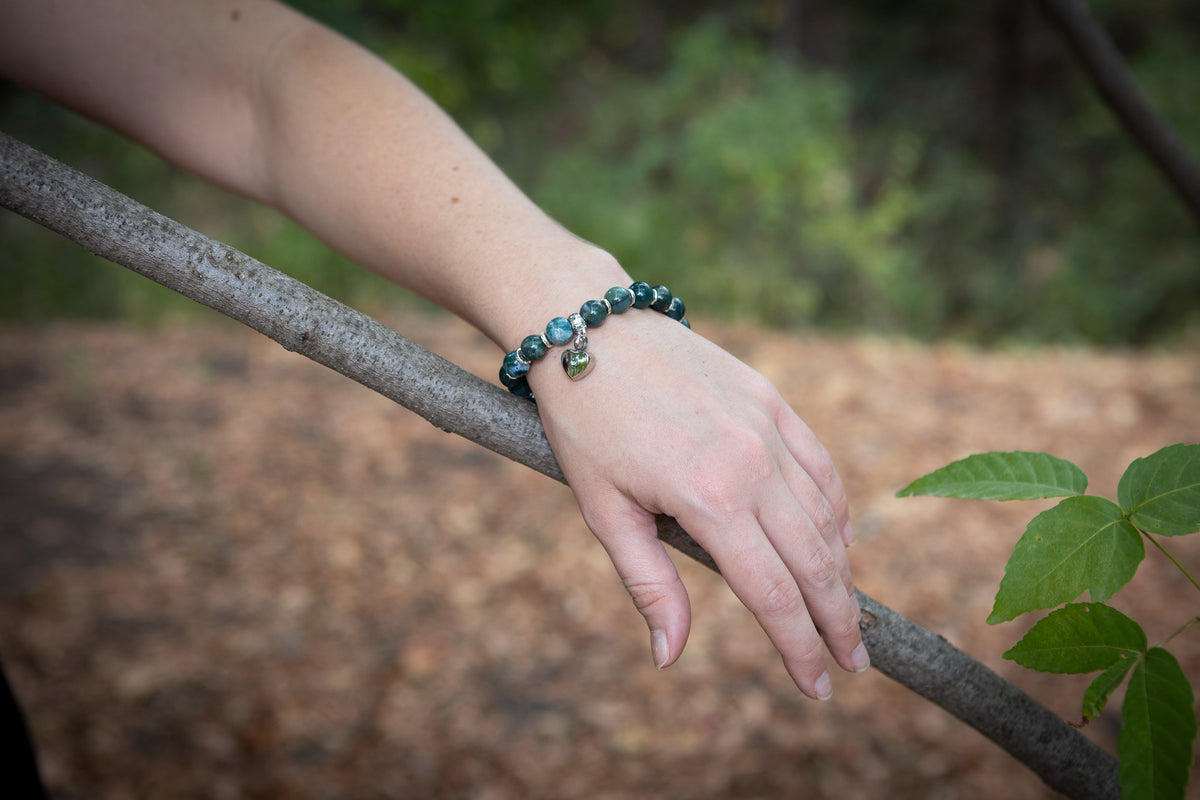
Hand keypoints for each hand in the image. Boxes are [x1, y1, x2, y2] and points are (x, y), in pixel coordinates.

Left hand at [529, 310, 866, 699]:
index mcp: (710, 500)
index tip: (818, 687)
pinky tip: (837, 540)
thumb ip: (648, 585)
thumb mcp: (604, 511)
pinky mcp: (772, 400)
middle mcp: (753, 464)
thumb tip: (671, 656)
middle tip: (852, 665)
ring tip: (846, 615)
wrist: (591, 331)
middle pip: (815, 562)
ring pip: (825, 516)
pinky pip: (820, 467)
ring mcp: (769, 428)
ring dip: (841, 572)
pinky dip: (835, 510)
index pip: (772, 594)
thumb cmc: (586, 425)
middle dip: (837, 622)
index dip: (799, 648)